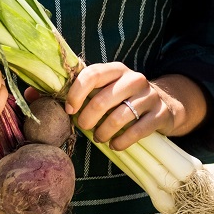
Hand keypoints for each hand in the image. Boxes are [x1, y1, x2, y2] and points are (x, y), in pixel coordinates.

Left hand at [63, 62, 180, 150]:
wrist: (164, 105)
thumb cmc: (125, 98)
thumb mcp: (109, 88)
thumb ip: (85, 91)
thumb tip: (49, 101)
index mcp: (117, 70)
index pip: (92, 74)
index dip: (76, 93)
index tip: (70, 110)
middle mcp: (134, 79)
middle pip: (102, 100)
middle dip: (87, 120)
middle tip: (84, 127)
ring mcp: (149, 96)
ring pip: (118, 118)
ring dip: (103, 133)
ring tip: (100, 137)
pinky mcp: (159, 114)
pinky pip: (135, 132)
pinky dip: (120, 142)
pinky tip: (115, 144)